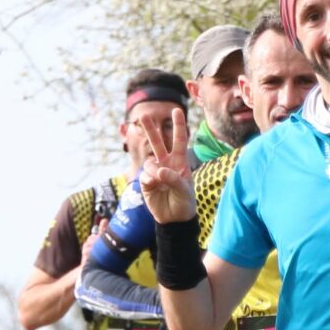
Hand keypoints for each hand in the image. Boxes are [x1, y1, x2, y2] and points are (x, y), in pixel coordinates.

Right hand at [134, 108, 194, 222]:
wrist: (174, 219)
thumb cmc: (185, 203)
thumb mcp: (185, 191)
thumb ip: (174, 179)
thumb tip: (157, 171)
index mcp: (180, 162)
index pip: (179, 141)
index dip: (178, 126)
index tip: (176, 111)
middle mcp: (166, 164)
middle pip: (158, 143)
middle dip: (151, 129)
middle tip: (144, 115)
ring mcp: (155, 172)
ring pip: (149, 161)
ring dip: (154, 170)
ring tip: (160, 182)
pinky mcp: (146, 182)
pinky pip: (144, 175)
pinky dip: (149, 180)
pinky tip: (154, 187)